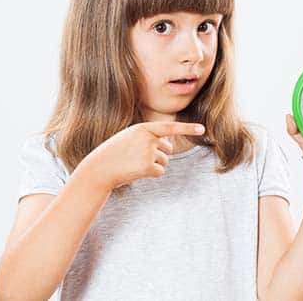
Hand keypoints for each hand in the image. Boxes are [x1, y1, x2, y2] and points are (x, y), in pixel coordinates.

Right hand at [80, 121, 205, 191]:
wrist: (99, 169)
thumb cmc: (114, 153)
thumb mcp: (129, 138)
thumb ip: (149, 137)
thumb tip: (169, 146)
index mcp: (143, 129)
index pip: (170, 127)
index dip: (187, 128)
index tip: (202, 128)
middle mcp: (148, 138)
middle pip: (168, 148)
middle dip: (160, 154)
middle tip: (139, 158)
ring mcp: (149, 152)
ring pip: (165, 161)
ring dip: (153, 165)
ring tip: (134, 165)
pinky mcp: (148, 167)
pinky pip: (160, 172)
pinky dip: (152, 174)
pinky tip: (137, 172)